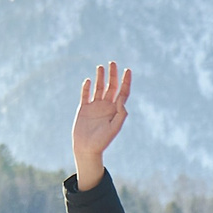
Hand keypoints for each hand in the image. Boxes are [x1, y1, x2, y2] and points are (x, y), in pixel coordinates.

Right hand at [70, 63, 131, 191]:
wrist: (87, 149)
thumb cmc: (102, 141)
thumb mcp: (113, 129)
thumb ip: (120, 115)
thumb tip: (122, 101)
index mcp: (115, 110)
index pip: (122, 93)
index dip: (126, 81)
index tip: (128, 70)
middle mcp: (106, 106)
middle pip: (111, 87)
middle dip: (113, 75)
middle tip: (113, 63)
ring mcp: (94, 106)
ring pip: (99, 88)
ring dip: (100, 77)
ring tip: (101, 67)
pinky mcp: (83, 109)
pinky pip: (85, 95)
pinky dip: (86, 88)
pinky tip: (88, 81)